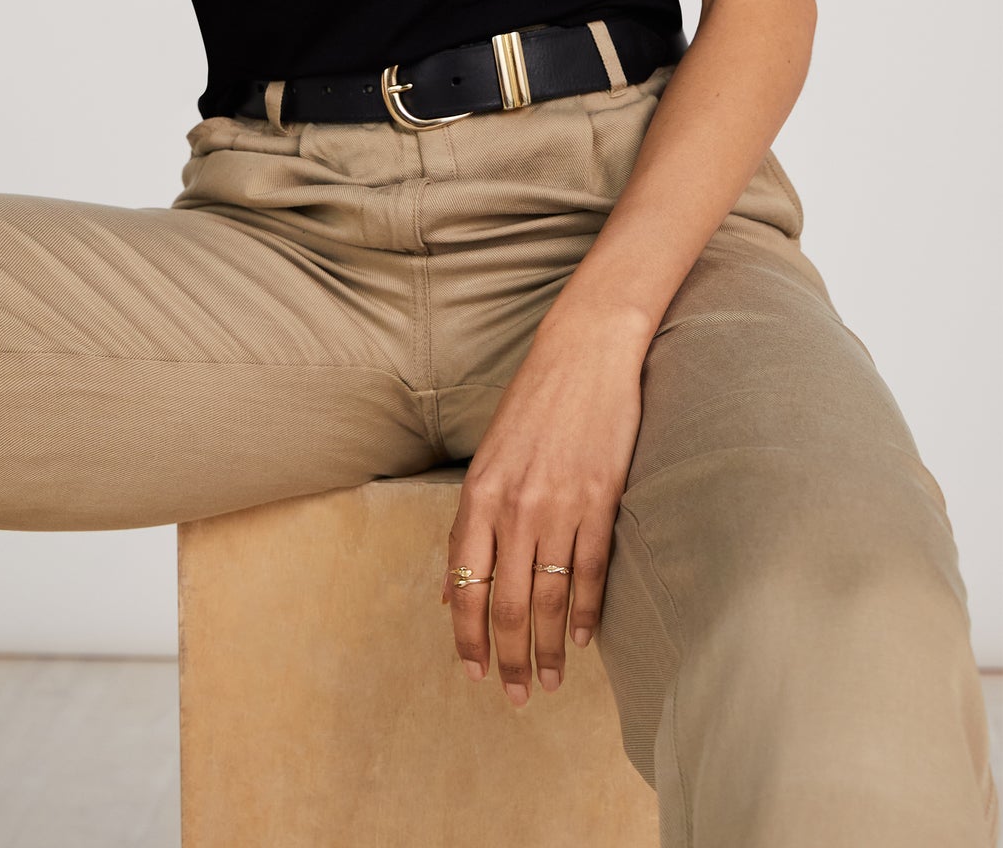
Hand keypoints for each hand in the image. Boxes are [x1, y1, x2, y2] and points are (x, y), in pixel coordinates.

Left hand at [441, 313, 645, 704]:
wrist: (584, 354)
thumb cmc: (532, 406)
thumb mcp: (487, 460)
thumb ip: (468, 526)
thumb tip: (448, 590)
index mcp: (478, 494)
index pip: (465, 584)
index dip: (467, 636)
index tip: (472, 673)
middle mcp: (514, 506)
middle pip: (507, 604)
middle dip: (508, 658)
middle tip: (514, 696)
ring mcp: (560, 505)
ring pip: (549, 599)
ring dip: (547, 650)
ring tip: (549, 682)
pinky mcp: (601, 501)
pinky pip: (591, 573)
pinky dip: (586, 613)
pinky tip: (581, 640)